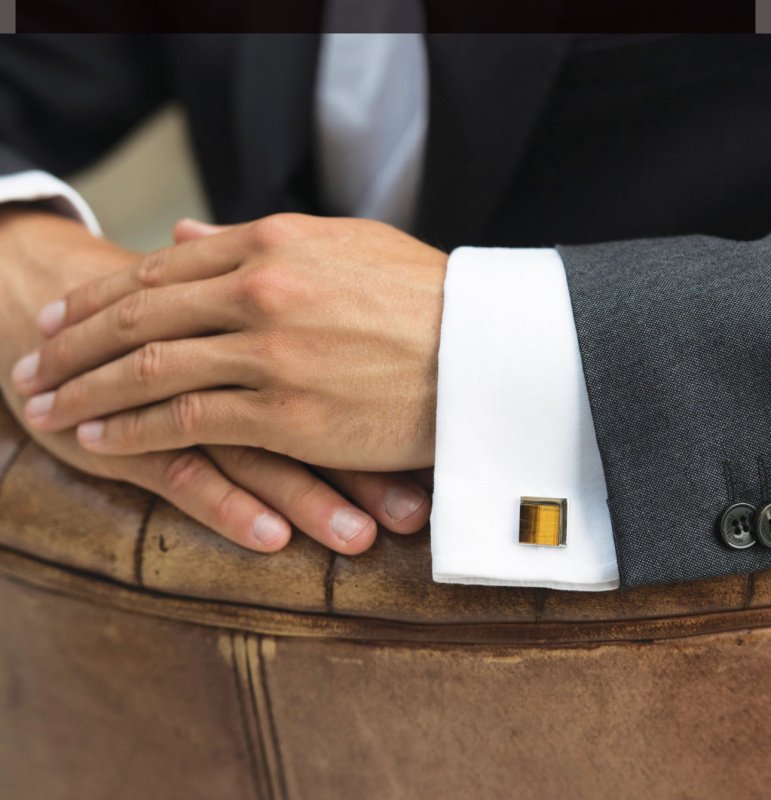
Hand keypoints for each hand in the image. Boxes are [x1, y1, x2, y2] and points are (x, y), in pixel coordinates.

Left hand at [14, 214, 447, 469]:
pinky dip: (134, 430)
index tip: (66, 316)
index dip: (103, 296)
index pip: (163, 269)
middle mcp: (263, 289)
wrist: (489, 353)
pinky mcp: (287, 413)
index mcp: (277, 242)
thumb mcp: (345, 247)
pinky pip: (188, 420)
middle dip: (74, 342)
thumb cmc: (426, 300)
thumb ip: (258, 241)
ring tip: (44, 406)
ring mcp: (271, 352)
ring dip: (88, 390)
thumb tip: (184, 237)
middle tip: (32, 361)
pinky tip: (100, 440)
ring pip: (150, 369)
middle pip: (140, 316)